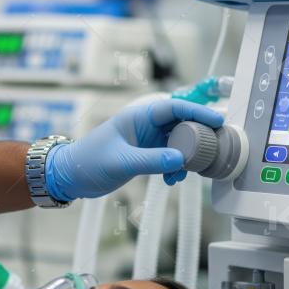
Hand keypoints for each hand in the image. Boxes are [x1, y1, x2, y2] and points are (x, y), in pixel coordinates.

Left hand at [45, 99, 223, 199]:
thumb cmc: (88, 161)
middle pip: (183, 123)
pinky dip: (176, 168)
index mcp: (139, 116)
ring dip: (187, 157)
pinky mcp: (148, 155)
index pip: (175, 107)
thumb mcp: (121, 162)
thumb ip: (151, 161)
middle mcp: (147, 125)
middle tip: (213, 148)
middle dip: (198, 136)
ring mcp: (148, 140)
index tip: (217, 121)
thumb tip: (181, 161)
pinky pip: (171, 157)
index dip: (198, 112)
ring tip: (187, 172)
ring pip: (179, 142)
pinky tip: (171, 180)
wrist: (71, 176)